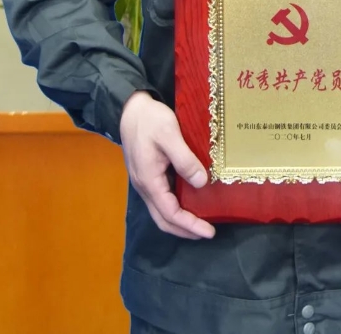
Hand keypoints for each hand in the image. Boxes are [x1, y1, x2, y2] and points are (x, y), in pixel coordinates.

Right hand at [119, 90, 214, 239]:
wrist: (130, 108)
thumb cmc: (150, 120)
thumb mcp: (169, 134)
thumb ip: (184, 159)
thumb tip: (201, 182)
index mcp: (149, 180)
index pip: (170, 213)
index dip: (190, 225)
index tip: (210, 231)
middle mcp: (145, 186)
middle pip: (163, 219)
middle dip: (185, 230)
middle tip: (207, 232)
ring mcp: (145, 181)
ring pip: (161, 211)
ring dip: (180, 220)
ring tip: (201, 220)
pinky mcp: (148, 174)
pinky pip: (161, 198)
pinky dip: (176, 206)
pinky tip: (189, 200)